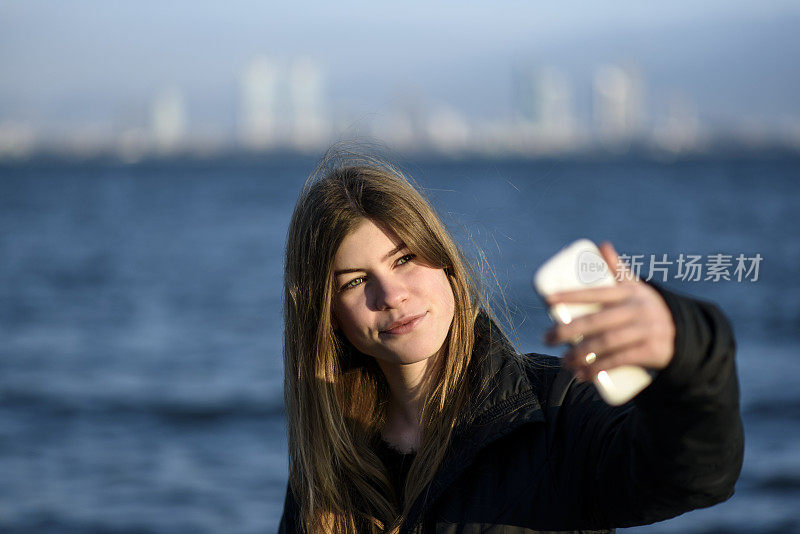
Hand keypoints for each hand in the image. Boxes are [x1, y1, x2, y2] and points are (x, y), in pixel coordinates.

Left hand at [542, 242, 675, 380]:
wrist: (683, 334)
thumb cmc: (646, 308)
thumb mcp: (636, 288)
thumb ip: (618, 269)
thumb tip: (602, 245)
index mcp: (629, 292)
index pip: (596, 292)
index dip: (570, 295)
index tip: (547, 301)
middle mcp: (638, 309)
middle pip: (596, 321)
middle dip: (567, 330)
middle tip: (547, 338)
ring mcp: (646, 330)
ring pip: (606, 343)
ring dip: (580, 354)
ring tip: (562, 361)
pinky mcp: (652, 351)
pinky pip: (620, 361)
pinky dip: (598, 369)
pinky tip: (582, 376)